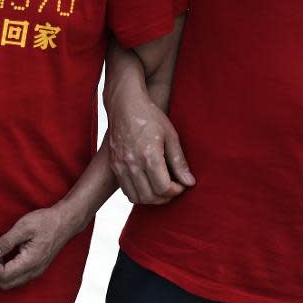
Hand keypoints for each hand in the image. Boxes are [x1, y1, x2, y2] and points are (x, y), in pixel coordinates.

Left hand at [0, 203, 84, 289]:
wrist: (66, 221)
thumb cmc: (46, 221)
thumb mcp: (24, 226)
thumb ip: (7, 241)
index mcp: (30, 261)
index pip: (4, 275)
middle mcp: (34, 271)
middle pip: (6, 284)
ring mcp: (36, 271)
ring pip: (11, 282)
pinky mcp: (36, 268)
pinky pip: (17, 277)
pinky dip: (6, 271)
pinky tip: (4, 256)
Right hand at [108, 88, 194, 204]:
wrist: (124, 105)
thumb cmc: (150, 117)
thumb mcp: (171, 136)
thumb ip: (179, 161)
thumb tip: (189, 182)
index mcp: (149, 156)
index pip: (164, 188)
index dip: (176, 191)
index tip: (181, 185)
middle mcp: (132, 163)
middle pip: (150, 197)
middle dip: (165, 197)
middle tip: (173, 188)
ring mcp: (120, 165)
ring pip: (136, 197)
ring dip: (151, 198)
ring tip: (160, 188)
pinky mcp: (114, 165)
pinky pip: (126, 190)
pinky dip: (138, 193)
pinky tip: (147, 182)